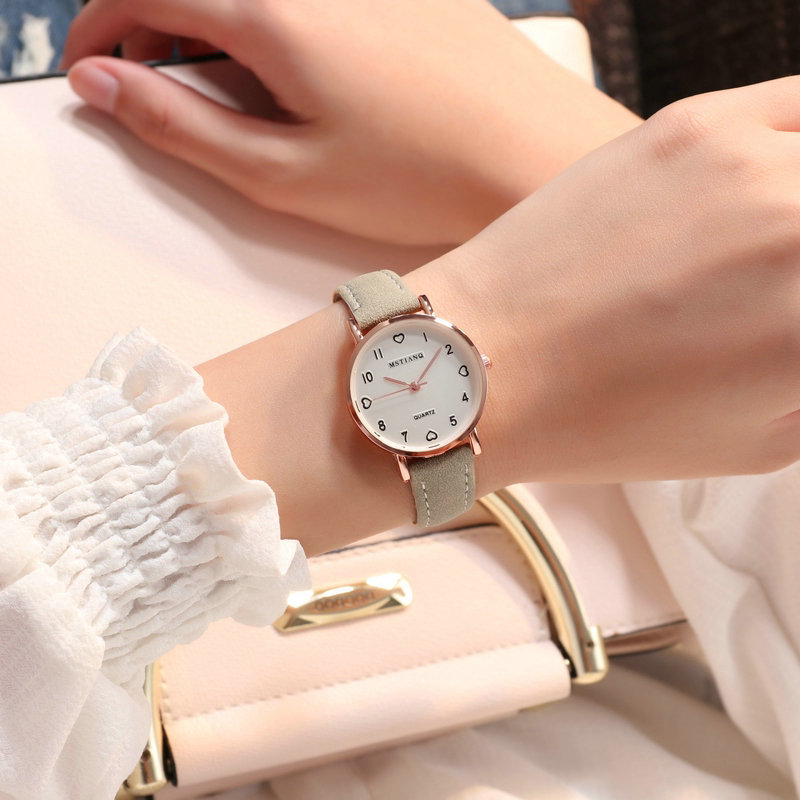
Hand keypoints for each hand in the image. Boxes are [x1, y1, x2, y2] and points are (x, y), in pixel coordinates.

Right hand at [62, 0, 638, 243]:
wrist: (531, 154)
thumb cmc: (418, 176)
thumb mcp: (284, 174)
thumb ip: (183, 127)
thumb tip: (102, 86)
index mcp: (273, 13)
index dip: (97, 31)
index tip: (89, 76)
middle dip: (151, 29)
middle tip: (152, 93)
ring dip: (214, 28)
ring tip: (227, 94)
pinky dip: (275, 25)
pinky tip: (299, 76)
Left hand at [200, 78, 799, 552]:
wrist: (488, 360)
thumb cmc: (601, 419)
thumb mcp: (756, 439)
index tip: (798, 326)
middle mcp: (798, 232)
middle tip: (786, 294)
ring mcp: (747, 162)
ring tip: (777, 242)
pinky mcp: (691, 123)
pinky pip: (796, 107)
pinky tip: (780, 180)